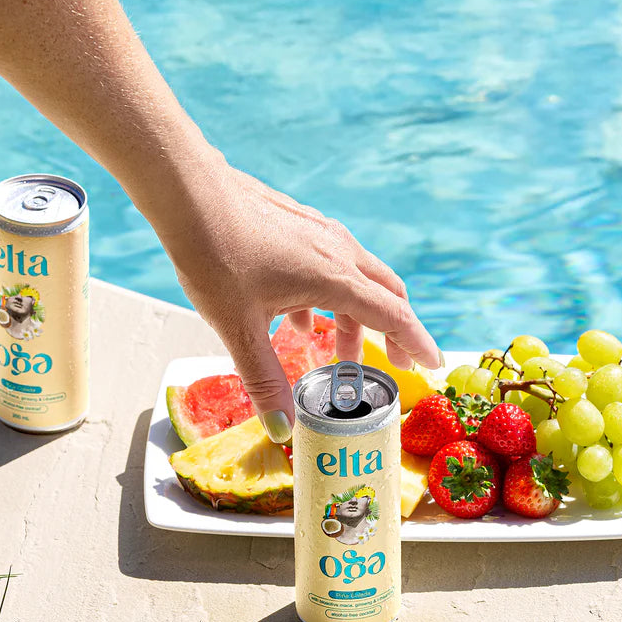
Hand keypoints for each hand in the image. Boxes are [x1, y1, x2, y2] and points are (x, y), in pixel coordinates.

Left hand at [148, 154, 440, 442]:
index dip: (417, 344)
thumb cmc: (214, 253)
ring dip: (353, 318)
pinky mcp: (301, 226)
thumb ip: (264, 380)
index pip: (393, 316)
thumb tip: (282, 429)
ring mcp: (321, 234)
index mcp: (335, 278)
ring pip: (357, 280)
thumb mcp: (239, 328)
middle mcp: (339, 252)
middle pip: (386, 294)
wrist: (188, 192)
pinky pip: (331, 265)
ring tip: (334, 350)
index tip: (434, 364)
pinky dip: (327, 297)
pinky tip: (295, 317)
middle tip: (392, 363)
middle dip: (392, 332)